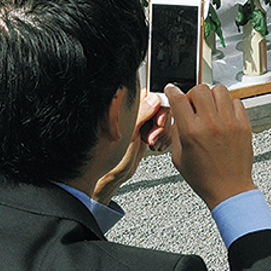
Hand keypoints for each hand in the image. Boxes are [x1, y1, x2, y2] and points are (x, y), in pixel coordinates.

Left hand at [93, 91, 164, 205]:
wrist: (111, 174)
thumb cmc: (108, 155)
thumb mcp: (128, 133)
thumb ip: (141, 113)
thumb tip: (154, 99)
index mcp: (125, 106)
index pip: (149, 95)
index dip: (159, 107)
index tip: (158, 122)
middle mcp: (133, 112)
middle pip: (160, 107)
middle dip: (161, 124)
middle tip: (152, 136)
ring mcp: (140, 122)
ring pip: (163, 120)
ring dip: (161, 133)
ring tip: (149, 142)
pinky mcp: (145, 132)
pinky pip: (161, 130)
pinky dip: (161, 138)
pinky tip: (152, 145)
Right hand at [165, 84, 256, 209]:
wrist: (229, 189)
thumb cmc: (204, 177)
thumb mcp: (178, 156)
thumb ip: (176, 131)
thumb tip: (178, 112)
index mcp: (191, 132)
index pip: (179, 99)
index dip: (173, 91)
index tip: (172, 89)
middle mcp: (211, 124)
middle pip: (200, 89)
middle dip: (193, 94)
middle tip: (194, 104)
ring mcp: (229, 123)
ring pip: (219, 90)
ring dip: (212, 96)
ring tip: (211, 108)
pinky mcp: (243, 125)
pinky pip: (236, 101)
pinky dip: (228, 105)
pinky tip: (224, 115)